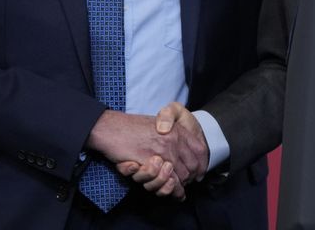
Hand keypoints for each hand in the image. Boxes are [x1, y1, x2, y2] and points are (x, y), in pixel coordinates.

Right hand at [87, 109, 201, 198]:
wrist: (112, 127)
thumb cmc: (132, 127)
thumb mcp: (158, 122)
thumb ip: (172, 132)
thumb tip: (183, 150)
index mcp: (177, 130)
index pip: (200, 149)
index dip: (202, 164)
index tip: (199, 173)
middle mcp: (172, 140)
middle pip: (192, 166)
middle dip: (190, 178)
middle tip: (186, 184)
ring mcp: (161, 152)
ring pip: (179, 177)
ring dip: (178, 186)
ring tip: (179, 190)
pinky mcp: (149, 163)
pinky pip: (164, 182)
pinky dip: (169, 190)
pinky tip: (173, 192)